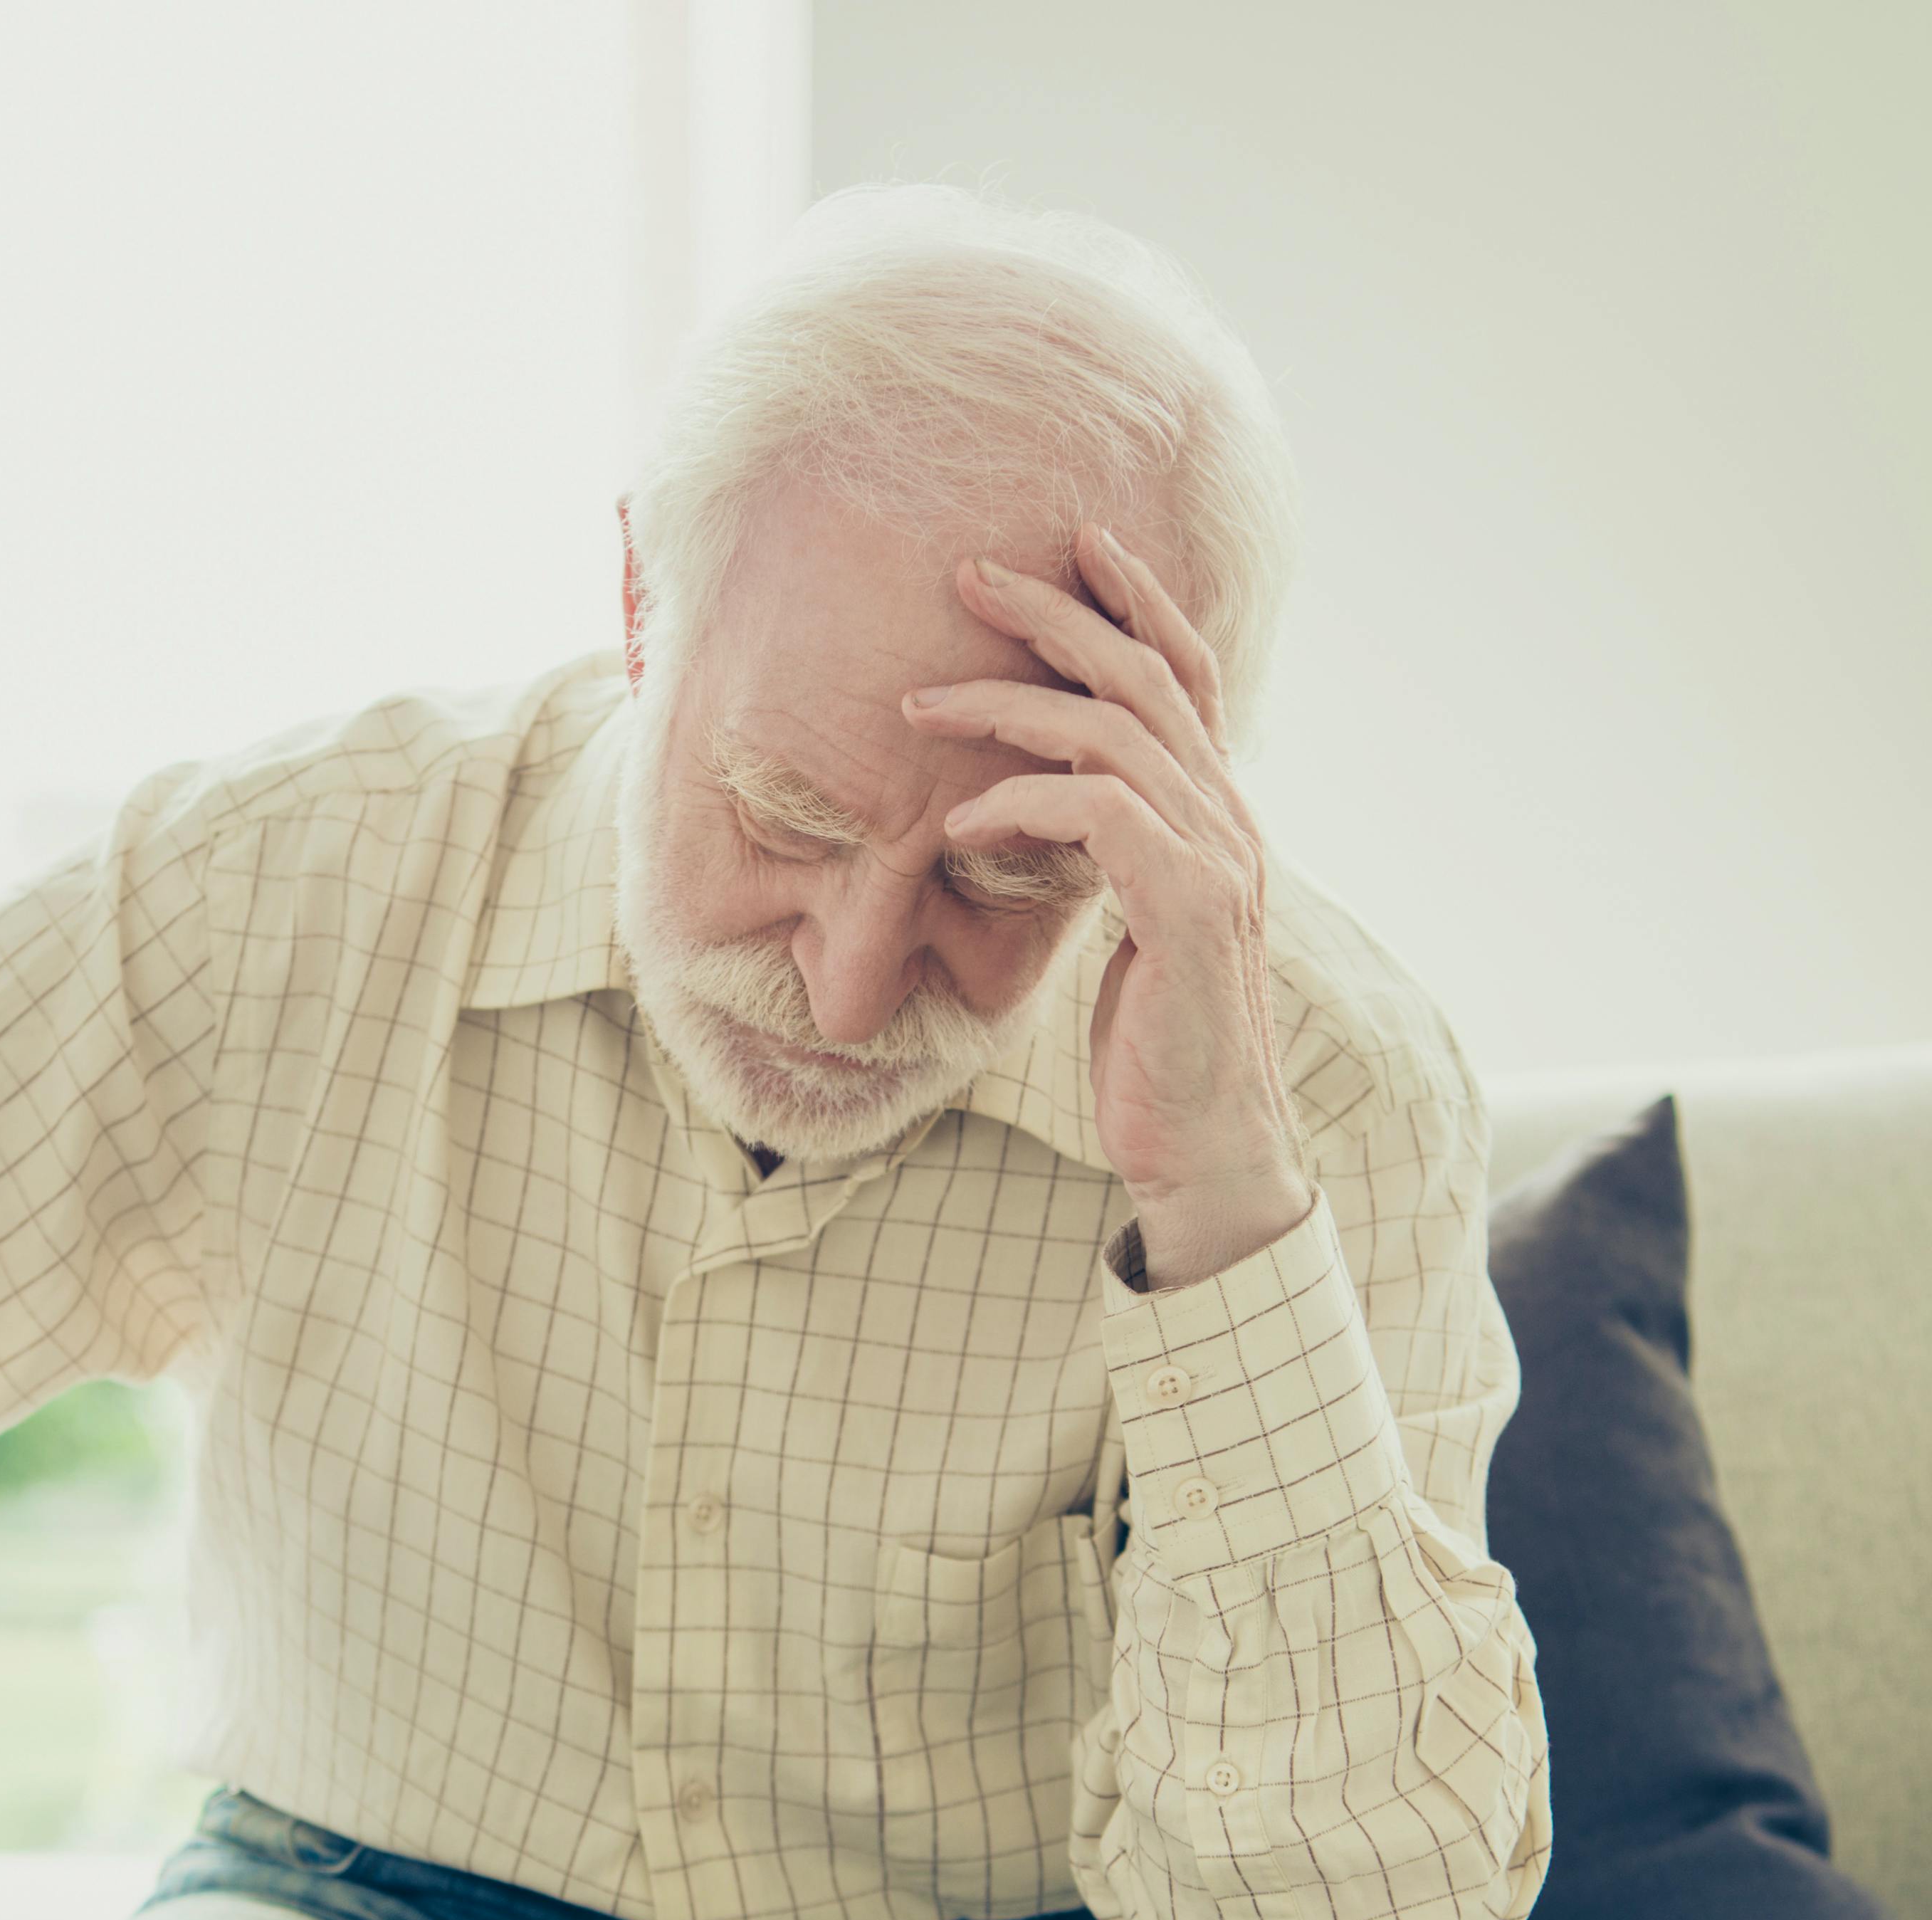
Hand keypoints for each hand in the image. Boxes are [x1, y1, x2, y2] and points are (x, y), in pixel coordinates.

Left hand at [900, 520, 1310, 1289]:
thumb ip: (1111, 855)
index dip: (1136, 601)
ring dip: (1007, 707)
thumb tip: (1047, 805)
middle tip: (969, 575)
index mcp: (1216, 815)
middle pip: (1147, 675)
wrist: (1206, 1146)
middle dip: (1057, 614)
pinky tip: (957, 826)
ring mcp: (1216, 861)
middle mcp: (1228, 821)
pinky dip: (1019, 803)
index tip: (1075, 545)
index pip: (1186, 675)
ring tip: (920, 706)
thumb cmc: (1154, 1045)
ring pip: (1114, 732)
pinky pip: (1098, 814)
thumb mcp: (1129, 927)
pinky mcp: (1187, 909)